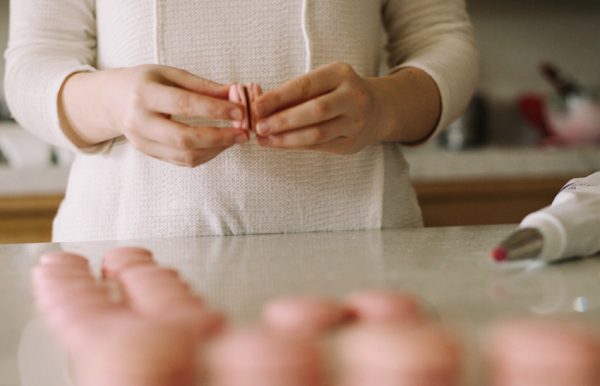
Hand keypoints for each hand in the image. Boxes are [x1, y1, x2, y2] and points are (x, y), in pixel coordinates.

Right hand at [61, 65, 248, 166]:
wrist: (111, 100)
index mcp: (144, 94)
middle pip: (184, 138)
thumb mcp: (170, 74)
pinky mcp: (148, 153)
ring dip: (216, 149)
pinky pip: (182, 161)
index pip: (184, 105)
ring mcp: (142, 141)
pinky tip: (220, 144)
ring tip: (236, 138)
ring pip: (185, 155)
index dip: (214, 110)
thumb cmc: (145, 82)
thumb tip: (237, 93)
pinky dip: (206, 154)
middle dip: (219, 137)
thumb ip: (203, 86)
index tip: (240, 111)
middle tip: (243, 133)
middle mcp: (139, 121)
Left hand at [252, 62, 383, 154]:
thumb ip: (296, 92)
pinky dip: (296, 145)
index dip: (279, 97)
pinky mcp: (351, 143)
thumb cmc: (338, 92)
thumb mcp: (323, 81)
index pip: (306, 86)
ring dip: (287, 138)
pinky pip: (320, 146)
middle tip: (259, 126)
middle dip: (283, 120)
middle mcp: (352, 97)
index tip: (257, 106)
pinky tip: (279, 143)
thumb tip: (260, 106)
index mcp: (341, 74)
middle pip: (314, 111)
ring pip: (317, 133)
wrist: (377, 110)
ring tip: (265, 138)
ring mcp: (355, 122)